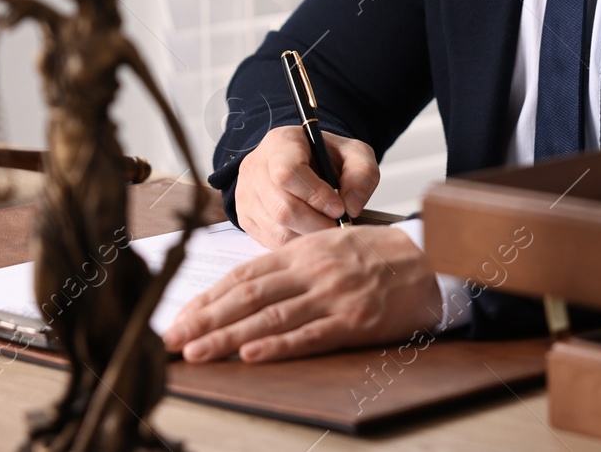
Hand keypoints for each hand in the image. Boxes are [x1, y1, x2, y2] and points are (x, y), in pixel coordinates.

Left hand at [163, 225, 440, 362]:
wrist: (428, 261)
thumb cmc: (376, 255)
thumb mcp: (328, 247)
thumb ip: (291, 266)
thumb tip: (245, 289)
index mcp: (302, 251)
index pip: (243, 275)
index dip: (208, 298)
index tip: (179, 318)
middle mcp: (311, 271)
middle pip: (247, 296)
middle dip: (205, 320)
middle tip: (172, 341)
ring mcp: (331, 296)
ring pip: (270, 317)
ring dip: (228, 336)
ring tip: (197, 352)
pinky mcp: (352, 321)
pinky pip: (308, 335)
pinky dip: (277, 345)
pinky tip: (251, 354)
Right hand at [234, 126, 377, 249]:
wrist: (304, 161)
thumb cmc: (326, 157)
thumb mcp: (354, 154)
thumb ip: (362, 174)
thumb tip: (351, 206)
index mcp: (281, 143)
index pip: (288, 173)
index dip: (316, 195)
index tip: (339, 208)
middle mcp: (256, 167)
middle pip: (283, 208)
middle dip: (317, 223)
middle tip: (338, 226)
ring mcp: (246, 194)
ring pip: (277, 229)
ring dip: (308, 236)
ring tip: (327, 229)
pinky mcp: (245, 217)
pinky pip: (271, 241)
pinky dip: (296, 243)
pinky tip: (311, 232)